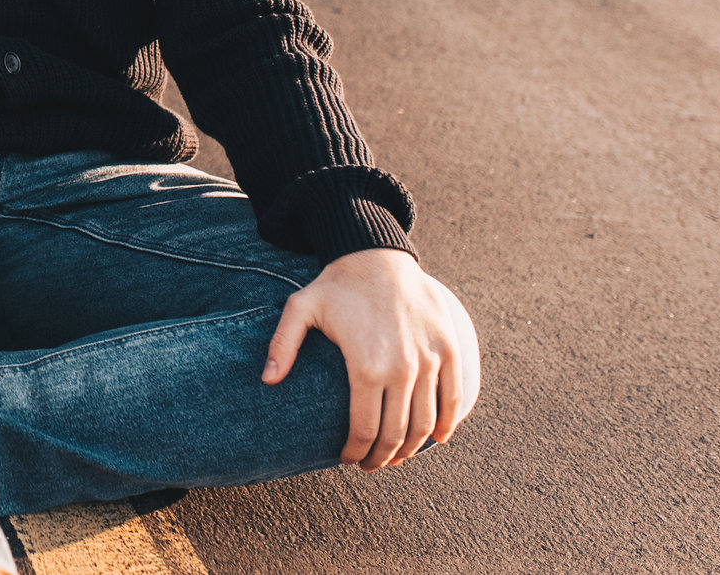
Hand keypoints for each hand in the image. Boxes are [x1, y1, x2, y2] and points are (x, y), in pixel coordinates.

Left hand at [263, 247, 479, 470]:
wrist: (378, 255)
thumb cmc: (337, 285)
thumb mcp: (300, 308)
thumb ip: (282, 345)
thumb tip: (267, 380)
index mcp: (365, 366)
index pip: (364, 429)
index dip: (356, 452)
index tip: (348, 460)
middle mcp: (401, 369)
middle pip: (396, 434)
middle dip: (382, 458)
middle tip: (371, 465)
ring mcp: (430, 360)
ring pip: (426, 423)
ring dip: (413, 448)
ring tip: (397, 455)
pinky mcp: (449, 350)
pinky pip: (453, 398)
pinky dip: (446, 424)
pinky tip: (435, 437)